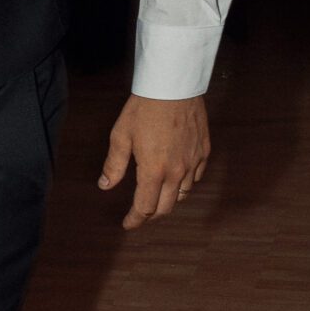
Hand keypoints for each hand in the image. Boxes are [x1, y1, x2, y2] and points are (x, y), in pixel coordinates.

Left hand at [99, 94, 210, 230]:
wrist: (173, 86)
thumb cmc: (144, 108)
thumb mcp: (121, 136)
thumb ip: (114, 165)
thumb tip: (105, 185)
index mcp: (153, 171)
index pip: (144, 208)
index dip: (134, 220)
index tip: (127, 224)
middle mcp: (176, 172)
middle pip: (165, 207)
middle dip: (151, 215)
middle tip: (140, 215)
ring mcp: (193, 162)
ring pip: (183, 194)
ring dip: (169, 201)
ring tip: (157, 198)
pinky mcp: (204, 151)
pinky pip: (196, 177)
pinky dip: (185, 183)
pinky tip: (177, 178)